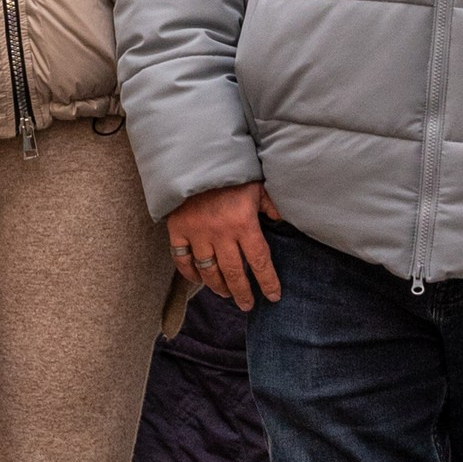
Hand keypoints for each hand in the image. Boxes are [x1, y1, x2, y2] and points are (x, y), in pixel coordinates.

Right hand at [166, 180, 282, 312]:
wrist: (193, 156)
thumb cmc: (230, 169)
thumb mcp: (257, 184)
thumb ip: (270, 205)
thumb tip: (284, 222)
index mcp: (244, 223)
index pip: (260, 261)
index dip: (268, 282)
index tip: (273, 296)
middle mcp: (221, 233)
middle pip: (234, 273)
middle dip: (242, 293)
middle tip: (247, 305)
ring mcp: (197, 233)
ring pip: (208, 271)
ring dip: (218, 286)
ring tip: (226, 293)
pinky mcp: (178, 229)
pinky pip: (182, 259)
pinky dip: (190, 273)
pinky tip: (198, 280)